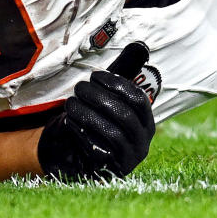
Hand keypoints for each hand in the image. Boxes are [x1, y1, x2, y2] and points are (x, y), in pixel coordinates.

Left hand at [38, 42, 154, 179]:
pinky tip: (70, 121)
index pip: (138, 99)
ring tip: (70, 102)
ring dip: (87, 114)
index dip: (116, 84)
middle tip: (79, 87)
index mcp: (147, 122)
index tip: (95, 75)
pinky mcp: (110, 170)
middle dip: (98, 97)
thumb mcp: (112, 100)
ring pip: (111, 132)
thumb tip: (139, 47)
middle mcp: (142, 141)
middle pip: (124, 114)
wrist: (84, 157)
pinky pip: (97, 150)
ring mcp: (128, 158)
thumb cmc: (100, 121)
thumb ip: (122, 78)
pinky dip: (82, 133)